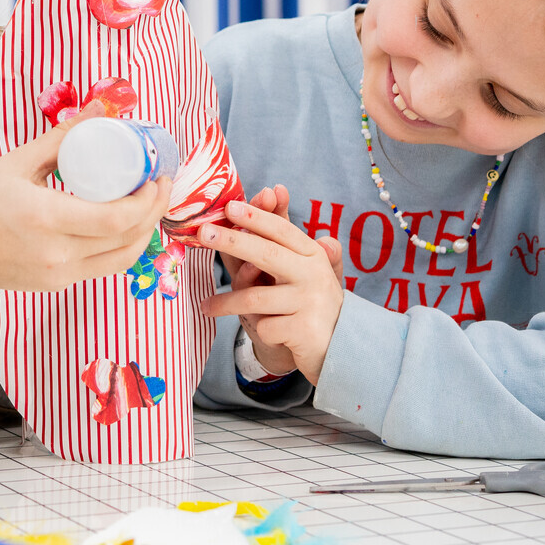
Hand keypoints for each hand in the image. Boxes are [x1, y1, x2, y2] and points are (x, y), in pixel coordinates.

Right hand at [0, 104, 172, 295]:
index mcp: (46, 219)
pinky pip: (103, 267)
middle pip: (128, 239)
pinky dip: (122, 245)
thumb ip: (61, 138)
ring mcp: (59, 275)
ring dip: (144, 231)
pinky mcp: (57, 285)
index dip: (147, 199)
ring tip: (150, 203)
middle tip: (161, 183)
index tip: (155, 174)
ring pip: (122, 258)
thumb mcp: (15, 162)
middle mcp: (58, 254)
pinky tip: (124, 223)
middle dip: (154, 210)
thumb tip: (99, 110)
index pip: (116, 217)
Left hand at [213, 186, 295, 375]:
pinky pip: (265, 327)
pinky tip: (268, 335)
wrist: (341, 352)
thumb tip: (279, 193)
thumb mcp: (304, 275)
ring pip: (255, 298)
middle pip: (267, 254)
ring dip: (226, 303)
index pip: (282, 231)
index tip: (230, 206)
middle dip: (232, 241)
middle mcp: (314, 275)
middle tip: (203, 233)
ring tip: (206, 306)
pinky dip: (260, 331)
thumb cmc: (312, 307)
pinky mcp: (304, 331)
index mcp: (313, 256)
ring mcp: (310, 303)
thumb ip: (285, 243)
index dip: (257, 217)